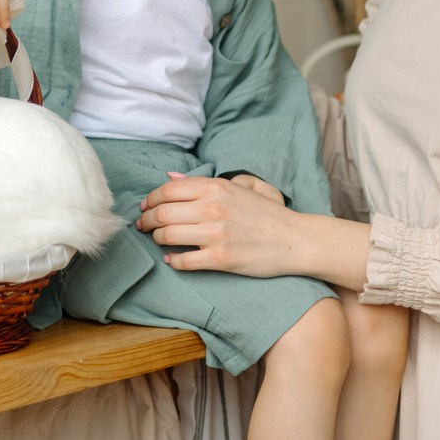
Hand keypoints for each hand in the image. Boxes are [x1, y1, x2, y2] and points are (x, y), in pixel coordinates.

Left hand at [137, 174, 301, 277]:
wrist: (294, 239)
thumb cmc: (266, 213)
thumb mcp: (239, 188)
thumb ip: (203, 183)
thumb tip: (171, 178)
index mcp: (216, 187)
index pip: (168, 190)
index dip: (150, 199)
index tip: (145, 207)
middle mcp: (212, 208)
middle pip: (162, 213)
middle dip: (148, 220)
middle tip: (145, 225)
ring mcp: (215, 234)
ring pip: (167, 236)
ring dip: (157, 239)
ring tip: (159, 240)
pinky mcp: (221, 259)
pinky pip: (183, 261)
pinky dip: (172, 261)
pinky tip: (172, 259)